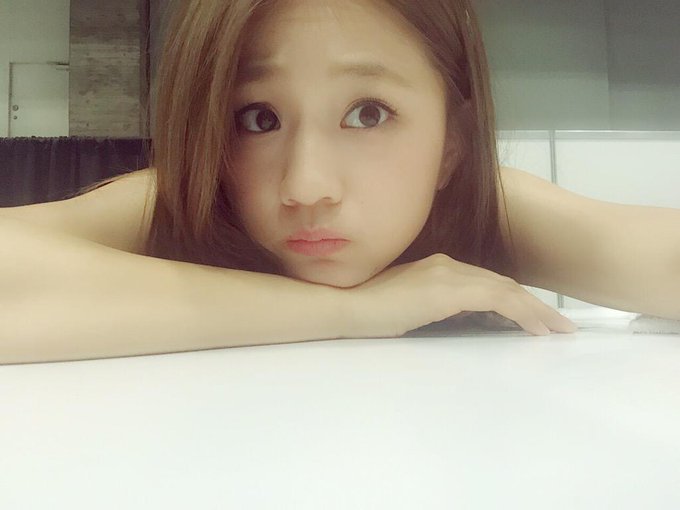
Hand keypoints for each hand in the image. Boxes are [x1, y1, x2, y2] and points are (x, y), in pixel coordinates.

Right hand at [343, 253, 576, 337]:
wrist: (346, 306)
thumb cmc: (368, 310)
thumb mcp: (407, 304)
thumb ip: (432, 304)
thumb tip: (453, 317)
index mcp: (438, 267)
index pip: (486, 282)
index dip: (515, 298)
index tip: (535, 316)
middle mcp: (447, 264)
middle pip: (502, 283)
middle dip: (534, 304)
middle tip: (559, 325)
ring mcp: (448, 274)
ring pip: (505, 289)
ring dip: (535, 310)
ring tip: (558, 329)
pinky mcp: (448, 290)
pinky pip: (497, 299)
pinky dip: (522, 312)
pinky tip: (537, 328)